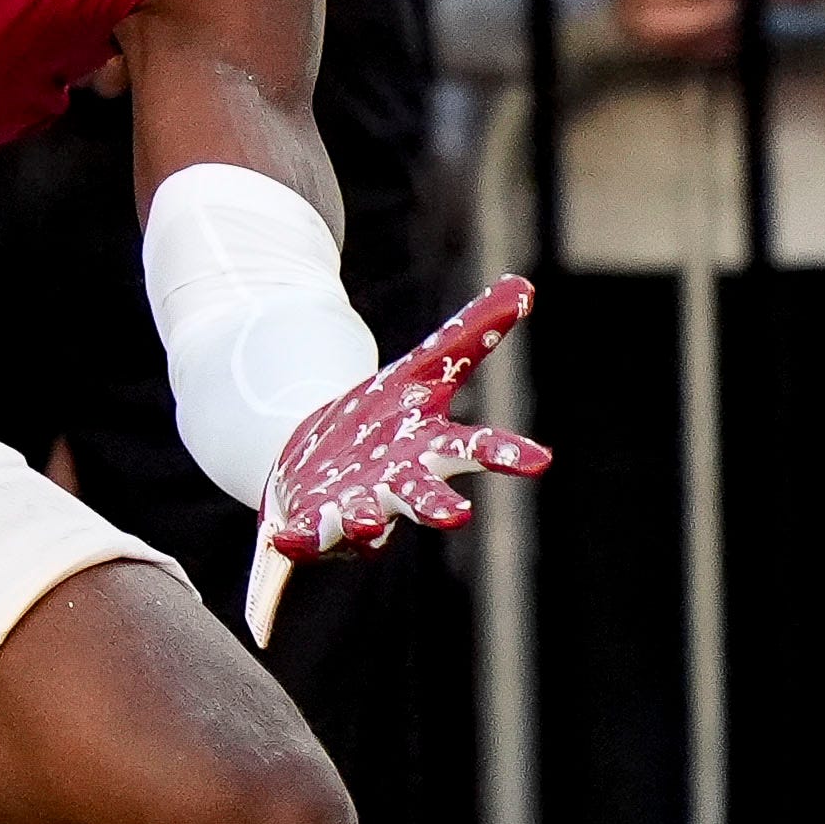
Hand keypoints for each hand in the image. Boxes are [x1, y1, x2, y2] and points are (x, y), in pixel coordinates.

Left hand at [245, 277, 549, 640]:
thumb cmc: (387, 416)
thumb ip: (468, 334)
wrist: (324, 452)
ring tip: (365, 520)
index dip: (506, 454)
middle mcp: (398, 485)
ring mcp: (356, 508)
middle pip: (423, 496)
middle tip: (456, 515)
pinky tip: (284, 536)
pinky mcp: (310, 522)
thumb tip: (524, 284)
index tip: (540, 460)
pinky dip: (297, 539)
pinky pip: (304, 537)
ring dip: (364, 521)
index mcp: (430, 447)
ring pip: (365, 522)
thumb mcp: (421, 369)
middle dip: (436, 505)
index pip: (475, 448)